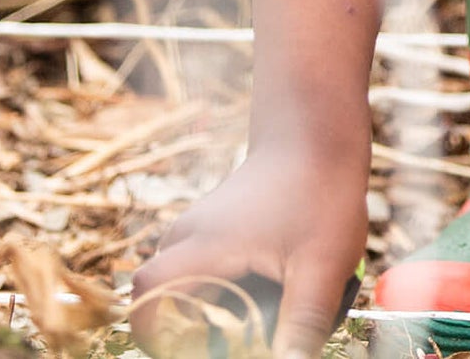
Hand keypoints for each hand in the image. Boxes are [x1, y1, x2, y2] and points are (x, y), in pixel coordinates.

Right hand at [130, 137, 366, 358]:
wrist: (319, 132)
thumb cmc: (321, 191)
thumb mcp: (322, 264)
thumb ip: (303, 323)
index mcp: (205, 247)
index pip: (147, 297)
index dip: (157, 336)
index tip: (196, 349)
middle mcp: (189, 237)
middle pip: (163, 300)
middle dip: (194, 331)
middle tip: (241, 338)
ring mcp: (199, 231)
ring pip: (184, 288)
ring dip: (214, 312)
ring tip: (263, 310)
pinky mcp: (214, 230)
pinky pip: (202, 273)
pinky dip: (226, 292)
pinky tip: (270, 286)